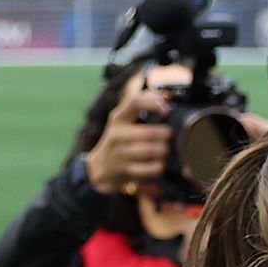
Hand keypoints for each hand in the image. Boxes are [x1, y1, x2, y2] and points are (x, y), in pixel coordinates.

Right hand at [81, 79, 171, 196]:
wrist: (100, 168)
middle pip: (149, 133)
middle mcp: (117, 135)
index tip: (165, 109)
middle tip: (167, 135)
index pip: (135, 103)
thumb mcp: (124, 119)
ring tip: (163, 149)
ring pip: (152, 150)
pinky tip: (158, 163)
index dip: (153, 103)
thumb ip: (144, 104)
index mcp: (118, 118)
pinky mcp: (126, 171)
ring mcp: (121, 154)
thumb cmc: (118, 140)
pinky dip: (159, 166)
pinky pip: (151, 168)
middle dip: (164, 134)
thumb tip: (167, 96)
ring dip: (163, 150)